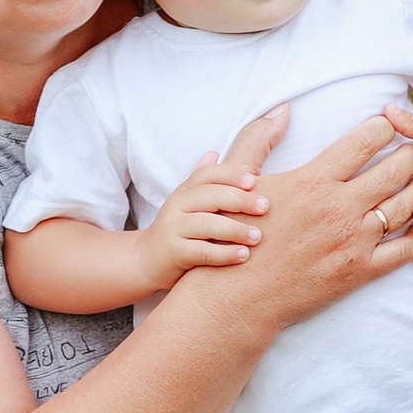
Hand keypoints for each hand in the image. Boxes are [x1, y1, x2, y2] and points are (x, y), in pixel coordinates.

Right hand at [137, 131, 278, 285]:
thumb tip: (213, 152)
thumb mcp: (186, 202)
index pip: (208, 174)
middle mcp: (177, 206)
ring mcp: (173, 229)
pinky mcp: (173, 253)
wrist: (147, 260)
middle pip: (210, 196)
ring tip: (258, 236)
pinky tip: (244, 255)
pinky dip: (225, 253)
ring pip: (207, 224)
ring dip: (236, 229)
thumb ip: (200, 179)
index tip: (254, 181)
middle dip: (240, 200)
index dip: (231, 175)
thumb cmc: (177, 228)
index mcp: (185, 190)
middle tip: (265, 207)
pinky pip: (202, 252)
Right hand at [203, 107, 412, 336]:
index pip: (365, 141)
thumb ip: (258, 138)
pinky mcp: (360, 271)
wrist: (241, 295)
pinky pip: (404, 249)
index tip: (390, 125)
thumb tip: (281, 108)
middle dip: (410, 154)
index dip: (384, 127)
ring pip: (407, 206)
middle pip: (395, 170)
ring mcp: (353, 240)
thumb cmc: (239, 234)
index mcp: (314, 180)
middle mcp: (339, 207)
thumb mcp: (243, 181)